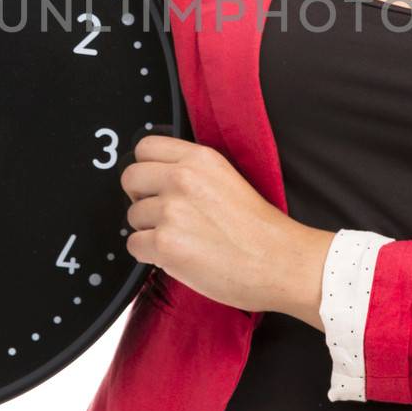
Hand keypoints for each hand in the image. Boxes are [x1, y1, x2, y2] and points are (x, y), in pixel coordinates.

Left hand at [120, 135, 335, 326]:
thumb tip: (158, 182)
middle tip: (160, 215)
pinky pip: (133, 246)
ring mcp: (171, 210)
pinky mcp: (165, 244)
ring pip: (132, 216)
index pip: (145, 147)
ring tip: (180, 240)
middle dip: (140, 198)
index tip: (155, 185)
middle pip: (130, 178)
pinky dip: (149, 255)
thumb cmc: (260, 230)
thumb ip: (193, 173)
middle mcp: (182, 178)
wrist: (281, 262)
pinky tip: (176, 257)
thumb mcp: (227, 179)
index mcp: (200, 159)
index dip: (147, 169)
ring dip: (148, 231)